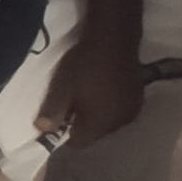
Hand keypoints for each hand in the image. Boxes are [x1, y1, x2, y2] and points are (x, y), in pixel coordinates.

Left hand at [38, 34, 143, 149]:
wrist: (114, 38)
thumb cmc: (85, 65)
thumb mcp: (61, 87)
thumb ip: (51, 111)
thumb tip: (43, 130)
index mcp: (101, 124)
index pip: (79, 142)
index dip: (65, 134)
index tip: (58, 119)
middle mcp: (120, 123)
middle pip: (95, 133)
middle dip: (81, 123)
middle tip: (70, 102)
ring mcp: (132, 110)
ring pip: (108, 121)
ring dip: (97, 114)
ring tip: (86, 93)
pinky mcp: (139, 97)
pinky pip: (119, 109)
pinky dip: (109, 104)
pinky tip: (102, 88)